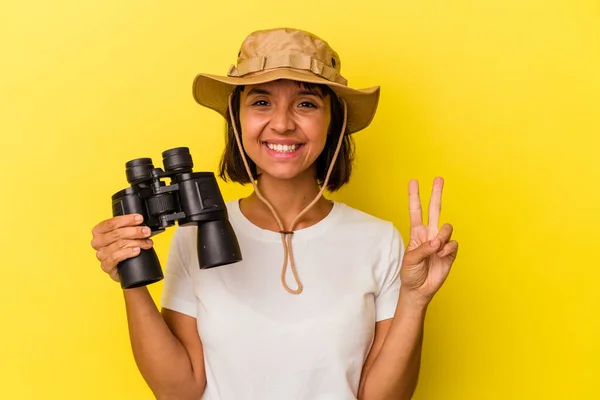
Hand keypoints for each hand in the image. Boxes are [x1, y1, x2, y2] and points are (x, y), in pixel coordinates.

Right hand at [90, 214, 153, 281]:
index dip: (127, 220)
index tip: (139, 219)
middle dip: (134, 231)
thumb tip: (141, 221)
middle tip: (146, 231)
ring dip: (136, 242)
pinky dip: (128, 252)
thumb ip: (128, 227)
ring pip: (119, 245)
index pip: (111, 223)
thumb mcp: (124, 234)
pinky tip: (137, 250)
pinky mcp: (105, 266)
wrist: (126, 268)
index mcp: (99, 231)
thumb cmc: (123, 248)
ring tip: (147, 242)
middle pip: (116, 234)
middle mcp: (97, 242)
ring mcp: (101, 255)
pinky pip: (116, 257)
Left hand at [400, 177, 457, 304]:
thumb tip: (437, 241)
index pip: (415, 211)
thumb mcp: (410, 260)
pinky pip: (453, 243)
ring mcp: (441, 243)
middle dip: (436, 194)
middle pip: (434, 210)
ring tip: (436, 247)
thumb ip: (422, 249)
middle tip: (439, 178)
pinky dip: (448, 248)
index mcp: (417, 233)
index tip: (413, 182)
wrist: (419, 290)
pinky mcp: (450, 253)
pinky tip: (442, 254)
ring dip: (442, 235)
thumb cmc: (410, 273)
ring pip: (447, 227)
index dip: (414, 197)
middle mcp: (430, 234)